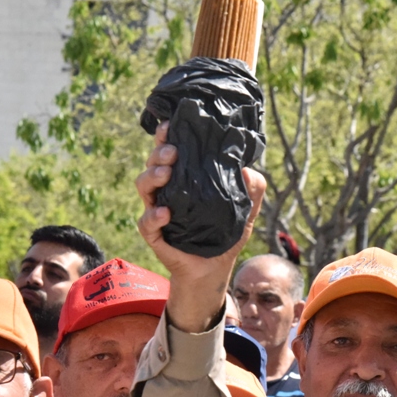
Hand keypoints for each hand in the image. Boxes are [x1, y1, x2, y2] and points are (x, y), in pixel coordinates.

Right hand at [135, 121, 266, 332]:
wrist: (213, 271)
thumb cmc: (224, 236)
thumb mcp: (245, 212)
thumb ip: (252, 191)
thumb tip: (249, 171)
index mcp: (184, 181)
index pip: (171, 153)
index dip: (168, 137)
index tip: (171, 124)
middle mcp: (167, 192)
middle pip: (153, 164)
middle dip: (159, 153)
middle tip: (173, 151)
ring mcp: (158, 212)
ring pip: (144, 187)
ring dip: (152, 176)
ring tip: (166, 173)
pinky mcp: (155, 235)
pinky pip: (146, 223)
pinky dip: (153, 216)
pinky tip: (165, 212)